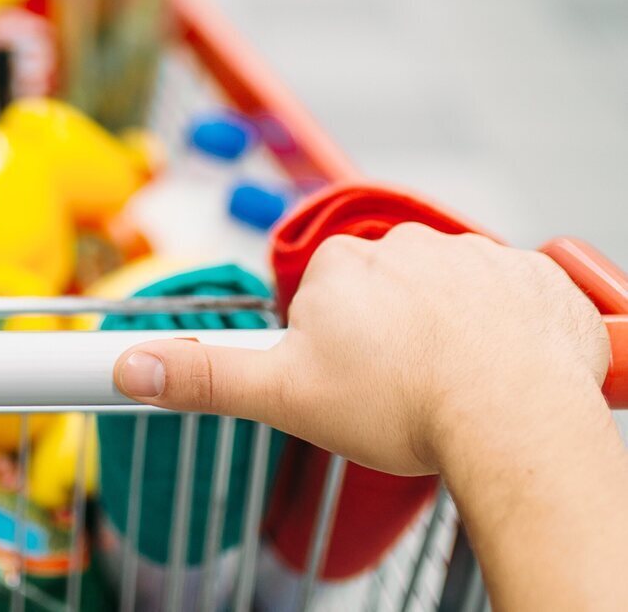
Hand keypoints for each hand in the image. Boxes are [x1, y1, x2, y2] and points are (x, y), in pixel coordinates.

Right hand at [112, 224, 608, 474]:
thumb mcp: (284, 397)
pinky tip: (505, 371)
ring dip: (451, 331)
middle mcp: (406, 243)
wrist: (514, 419)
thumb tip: (126, 365)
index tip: (351, 379)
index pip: (325, 296)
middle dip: (390, 334)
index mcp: (342, 264)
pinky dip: (511, 331)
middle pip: (387, 291)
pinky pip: (515, 298)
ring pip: (450, 295)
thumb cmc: (400, 406)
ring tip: (454, 387)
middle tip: (399, 390)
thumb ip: (203, 377)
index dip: (334, 344)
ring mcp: (476, 257)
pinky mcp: (536, 278)